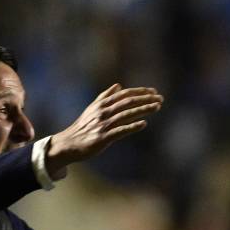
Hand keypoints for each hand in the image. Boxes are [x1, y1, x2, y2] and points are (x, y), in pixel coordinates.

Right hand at [46, 84, 162, 173]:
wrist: (69, 144)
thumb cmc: (83, 127)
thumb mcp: (93, 108)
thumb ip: (106, 96)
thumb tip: (118, 85)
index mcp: (102, 104)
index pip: (124, 94)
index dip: (140, 92)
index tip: (154, 91)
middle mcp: (103, 112)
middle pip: (128, 102)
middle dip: (146, 99)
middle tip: (161, 98)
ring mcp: (103, 124)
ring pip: (126, 114)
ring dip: (143, 110)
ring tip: (157, 107)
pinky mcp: (103, 138)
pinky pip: (120, 130)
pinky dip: (132, 126)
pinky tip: (143, 124)